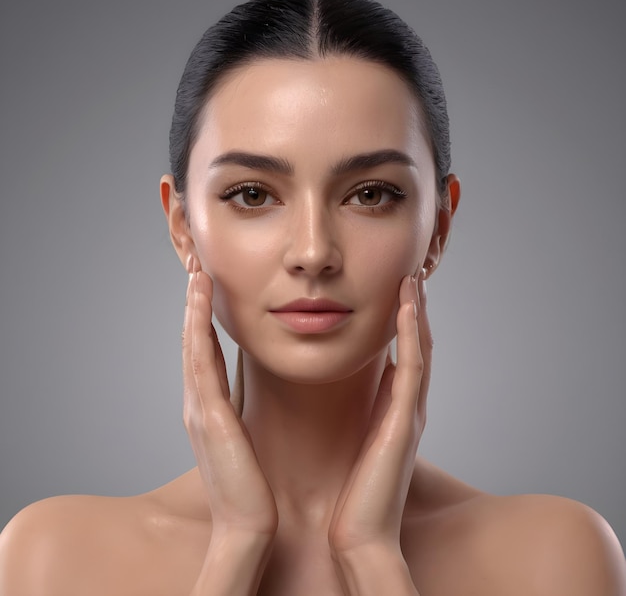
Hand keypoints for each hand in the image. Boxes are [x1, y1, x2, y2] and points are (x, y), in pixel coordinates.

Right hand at [183, 267, 277, 538]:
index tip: (209, 287)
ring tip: (197, 273)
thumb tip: (253, 388)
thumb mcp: (243, 439)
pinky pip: (199, 358)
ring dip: (192, 306)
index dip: (202, 318)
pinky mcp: (207, 414)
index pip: (203, 352)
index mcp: (208, 408)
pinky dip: (196, 325)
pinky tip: (199, 299)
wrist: (248, 525)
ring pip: (192, 343)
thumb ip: (242, 411)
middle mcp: (196, 402)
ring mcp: (197, 407)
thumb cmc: (250, 485)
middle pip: (192, 341)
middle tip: (197, 267)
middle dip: (193, 304)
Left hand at [329, 272, 430, 555]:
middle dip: (417, 306)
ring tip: (414, 277)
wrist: (360, 533)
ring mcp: (412, 412)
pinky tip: (408, 307)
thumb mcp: (362, 436)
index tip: (399, 285)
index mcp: (397, 407)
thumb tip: (373, 378)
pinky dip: (413, 335)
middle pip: (420, 343)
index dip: (406, 318)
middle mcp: (410, 404)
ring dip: (418, 311)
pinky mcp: (405, 421)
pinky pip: (413, 368)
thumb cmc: (356, 489)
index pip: (407, 351)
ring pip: (422, 348)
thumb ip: (371, 407)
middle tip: (413, 270)